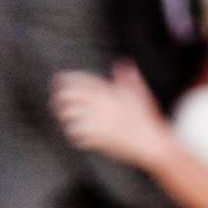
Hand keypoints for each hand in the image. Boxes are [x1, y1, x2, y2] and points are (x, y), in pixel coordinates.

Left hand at [51, 63, 170, 168]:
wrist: (151, 143)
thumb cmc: (147, 119)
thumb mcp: (140, 95)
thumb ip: (128, 79)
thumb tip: (123, 64)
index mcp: (109, 93)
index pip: (82, 81)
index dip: (67, 79)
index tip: (58, 80)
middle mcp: (100, 106)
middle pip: (69, 97)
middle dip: (60, 98)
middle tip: (56, 101)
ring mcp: (97, 122)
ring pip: (70, 117)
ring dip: (66, 117)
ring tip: (65, 118)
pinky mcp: (97, 139)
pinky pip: (77, 135)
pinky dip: (74, 134)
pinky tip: (75, 135)